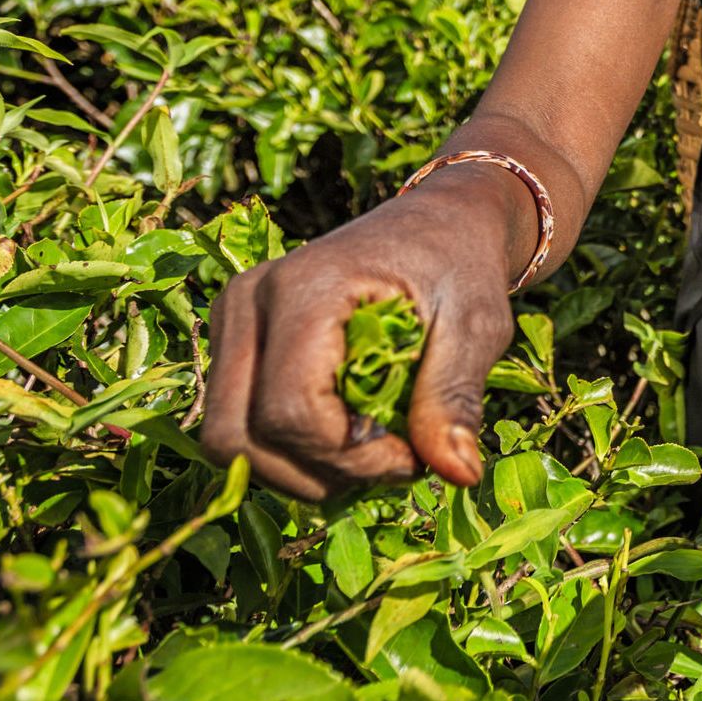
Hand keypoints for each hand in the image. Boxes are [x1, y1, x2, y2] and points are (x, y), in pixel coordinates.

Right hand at [200, 181, 517, 498]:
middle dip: (316, 472)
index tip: (413, 455)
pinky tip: (347, 434)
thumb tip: (461, 476)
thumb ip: (454, 398)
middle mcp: (248, 300)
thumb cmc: (461, 266)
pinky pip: (237, 424)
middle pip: (236, 436)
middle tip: (390, 459)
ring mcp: (233, 321)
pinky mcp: (235, 343)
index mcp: (304, 286)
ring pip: (227, 439)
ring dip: (299, 470)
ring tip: (371, 448)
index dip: (350, 457)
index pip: (289, 411)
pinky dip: (288, 453)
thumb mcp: (474, 327)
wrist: (440, 224)